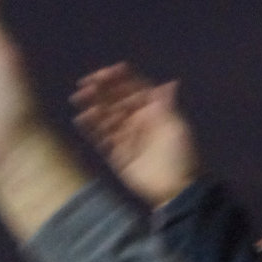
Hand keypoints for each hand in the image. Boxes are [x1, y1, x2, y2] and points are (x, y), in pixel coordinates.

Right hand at [71, 63, 199, 207]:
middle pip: (117, 100)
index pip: (135, 89)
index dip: (121, 79)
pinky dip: (91, 126)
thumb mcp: (176, 129)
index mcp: (155, 111)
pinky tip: (81, 119)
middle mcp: (139, 120)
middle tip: (85, 85)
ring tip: (80, 99)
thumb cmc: (180, 157)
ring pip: (106, 115)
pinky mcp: (116, 151)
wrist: (174, 189)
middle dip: (102, 90)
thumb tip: (170, 82)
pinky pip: (101, 135)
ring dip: (94, 105)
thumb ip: (167, 107)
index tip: (106, 73)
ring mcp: (127, 135)